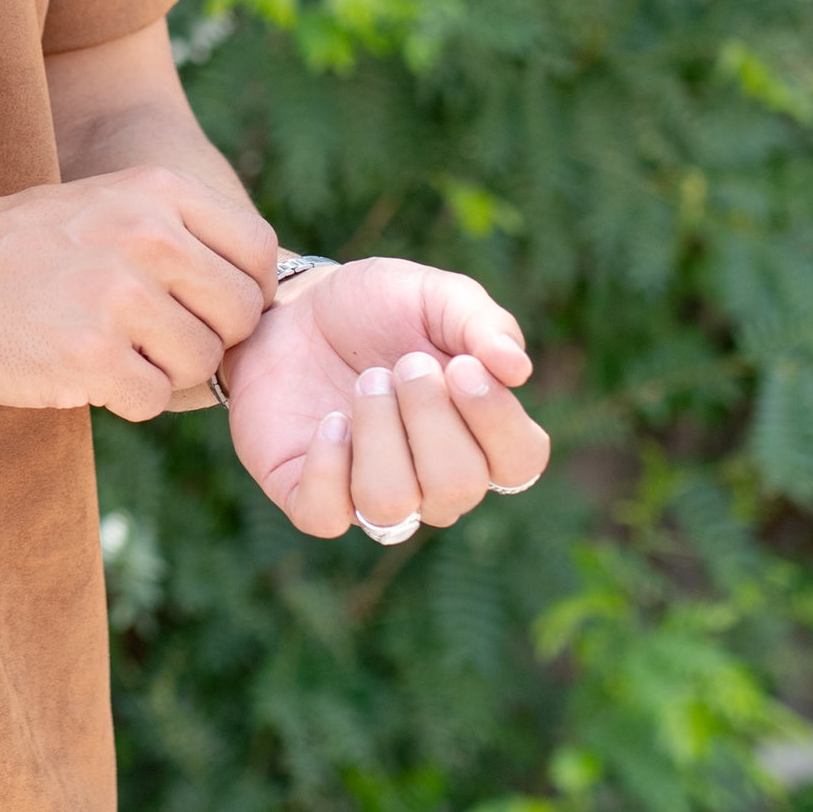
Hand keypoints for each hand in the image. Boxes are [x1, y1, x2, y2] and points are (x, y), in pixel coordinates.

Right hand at [0, 168, 277, 420]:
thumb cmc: (19, 251)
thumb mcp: (104, 204)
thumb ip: (179, 233)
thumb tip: (260, 291)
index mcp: (156, 191)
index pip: (258, 251)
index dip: (244, 292)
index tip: (208, 308)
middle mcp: (146, 235)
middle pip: (242, 315)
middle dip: (209, 338)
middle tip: (156, 339)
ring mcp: (118, 296)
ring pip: (201, 364)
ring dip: (164, 372)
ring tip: (110, 350)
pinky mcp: (89, 356)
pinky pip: (153, 400)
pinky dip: (126, 399)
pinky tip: (84, 372)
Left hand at [220, 257, 548, 537]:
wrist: (293, 307)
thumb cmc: (376, 307)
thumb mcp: (434, 295)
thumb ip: (483, 323)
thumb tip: (518, 369)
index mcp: (478, 436)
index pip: (519, 463)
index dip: (496, 421)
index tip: (459, 366)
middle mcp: (433, 480)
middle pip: (457, 488)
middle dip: (427, 417)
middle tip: (400, 364)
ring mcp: (372, 493)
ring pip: (390, 506)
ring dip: (377, 434)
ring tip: (365, 383)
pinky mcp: (311, 495)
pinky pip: (326, 516)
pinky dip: (327, 468)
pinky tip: (328, 420)